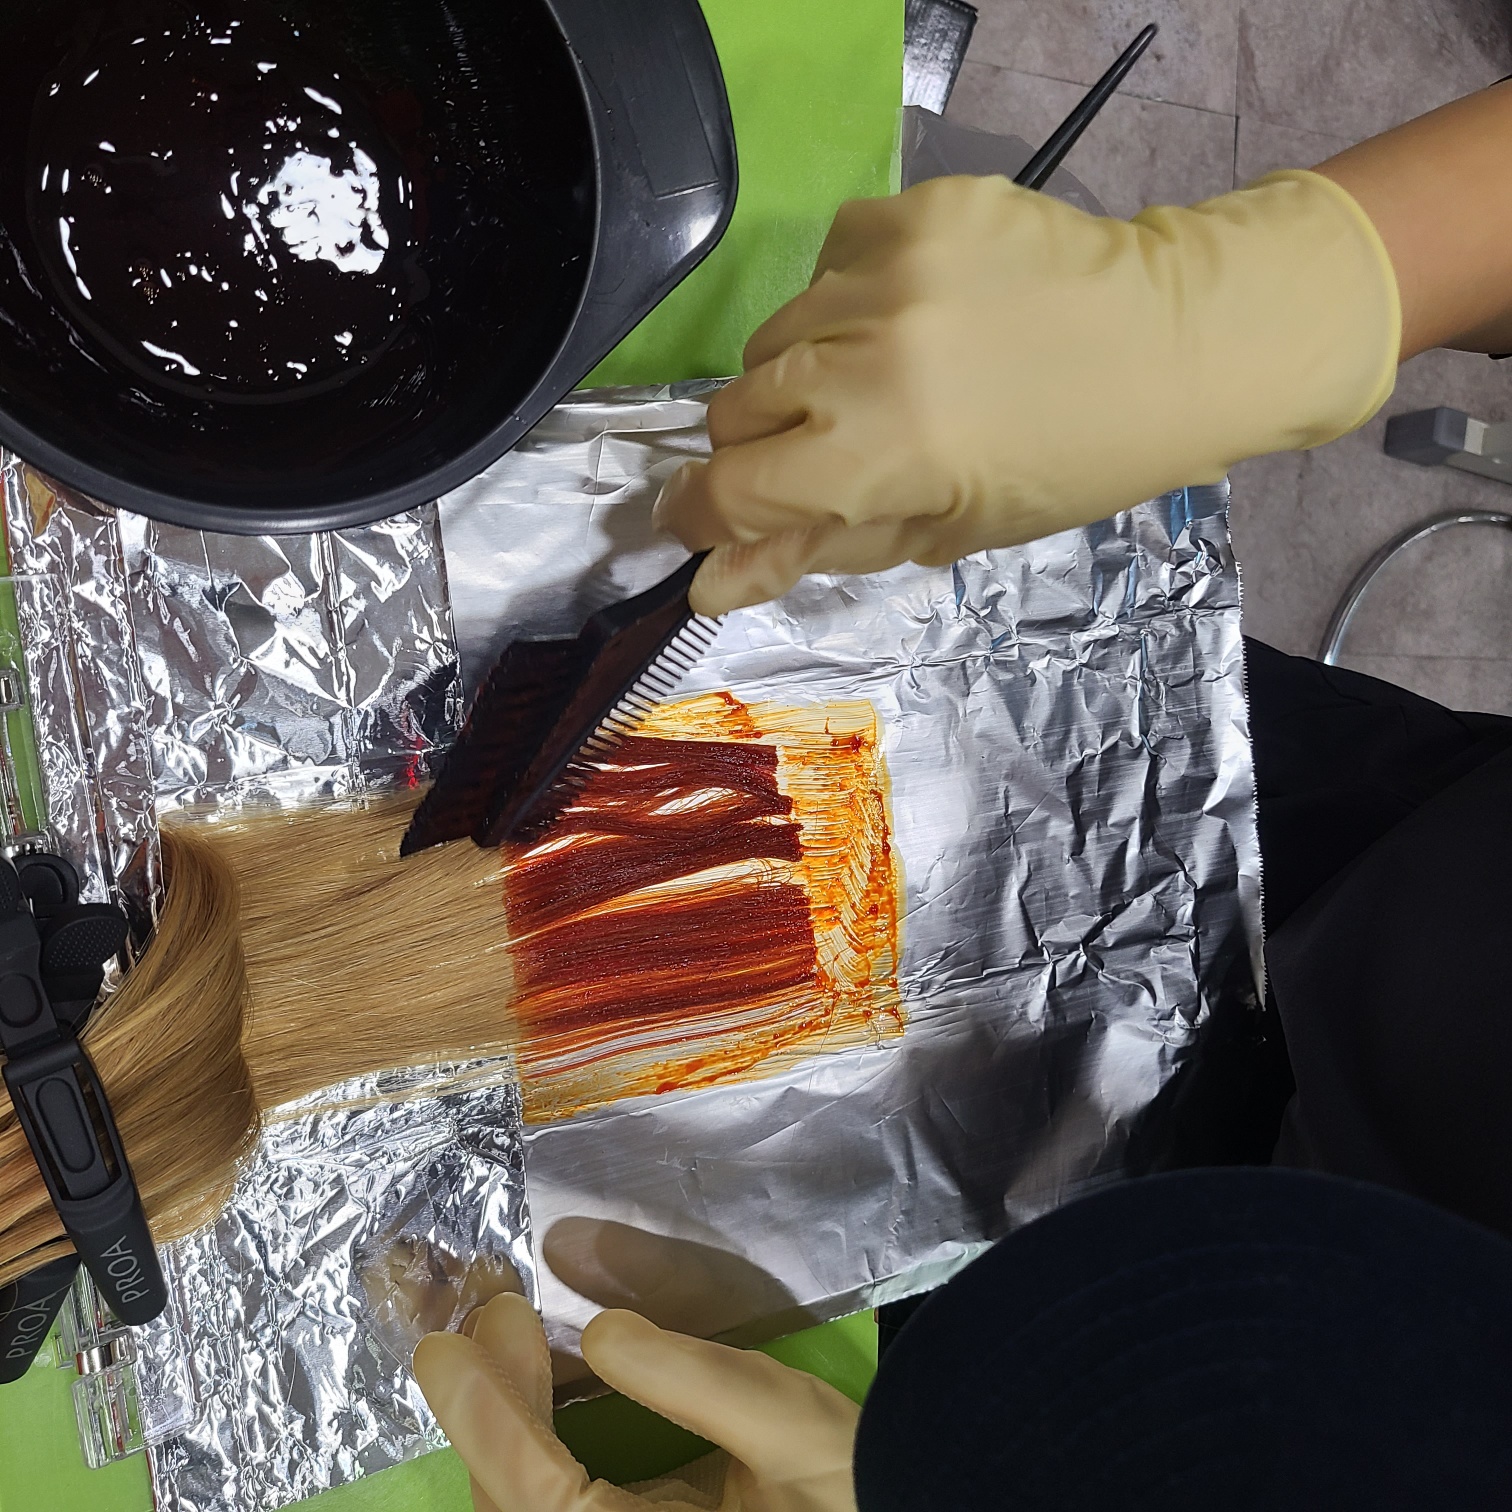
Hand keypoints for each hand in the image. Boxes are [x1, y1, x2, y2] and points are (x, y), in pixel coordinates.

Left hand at [414, 1293, 859, 1511]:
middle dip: (495, 1409)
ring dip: (514, 1426)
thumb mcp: (782, 1421)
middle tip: (491, 1316)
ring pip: (536, 1510)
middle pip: (521, 1507)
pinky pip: (570, 1506)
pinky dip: (544, 1449)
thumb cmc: (862, 1481)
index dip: (484, 1419)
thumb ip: (687, 1376)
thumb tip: (597, 1329)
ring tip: (511, 1339)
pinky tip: (551, 1390)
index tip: (445, 1349)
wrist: (928, 1500)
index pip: (538, 1498)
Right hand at [655, 170, 1399, 614]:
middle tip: (829, 452)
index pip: (729, 488)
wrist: (1178, 346)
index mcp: (880, 457)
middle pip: (734, 408)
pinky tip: (906, 313)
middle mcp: (869, 356)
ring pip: (772, 333)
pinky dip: (846, 294)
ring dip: (803, 370)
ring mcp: (892, 270)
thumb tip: (706, 583)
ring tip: (883, 377)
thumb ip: (817, 549)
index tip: (707, 517)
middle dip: (761, 447)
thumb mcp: (943, 529)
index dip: (703, 512)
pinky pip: (827, 255)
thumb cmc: (1066, 465)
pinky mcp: (920, 208)